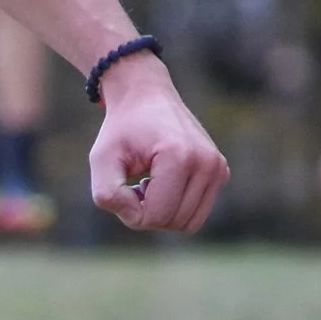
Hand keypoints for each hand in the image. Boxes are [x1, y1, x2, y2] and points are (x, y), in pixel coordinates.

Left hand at [89, 60, 227, 233]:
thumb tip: (137, 218)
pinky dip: (177, 207)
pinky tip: (164, 183)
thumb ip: (108, 195)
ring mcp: (218, 167)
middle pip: (174, 222)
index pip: (156, 215)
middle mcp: (207, 162)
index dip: (131, 211)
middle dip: (148, 212)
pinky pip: (197, 213)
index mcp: (179, 156)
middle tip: (136, 183)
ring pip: (189, 223)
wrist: (145, 96)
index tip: (123, 185)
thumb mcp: (100, 159)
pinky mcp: (220, 172)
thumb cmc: (121, 130)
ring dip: (163, 212)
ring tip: (151, 183)